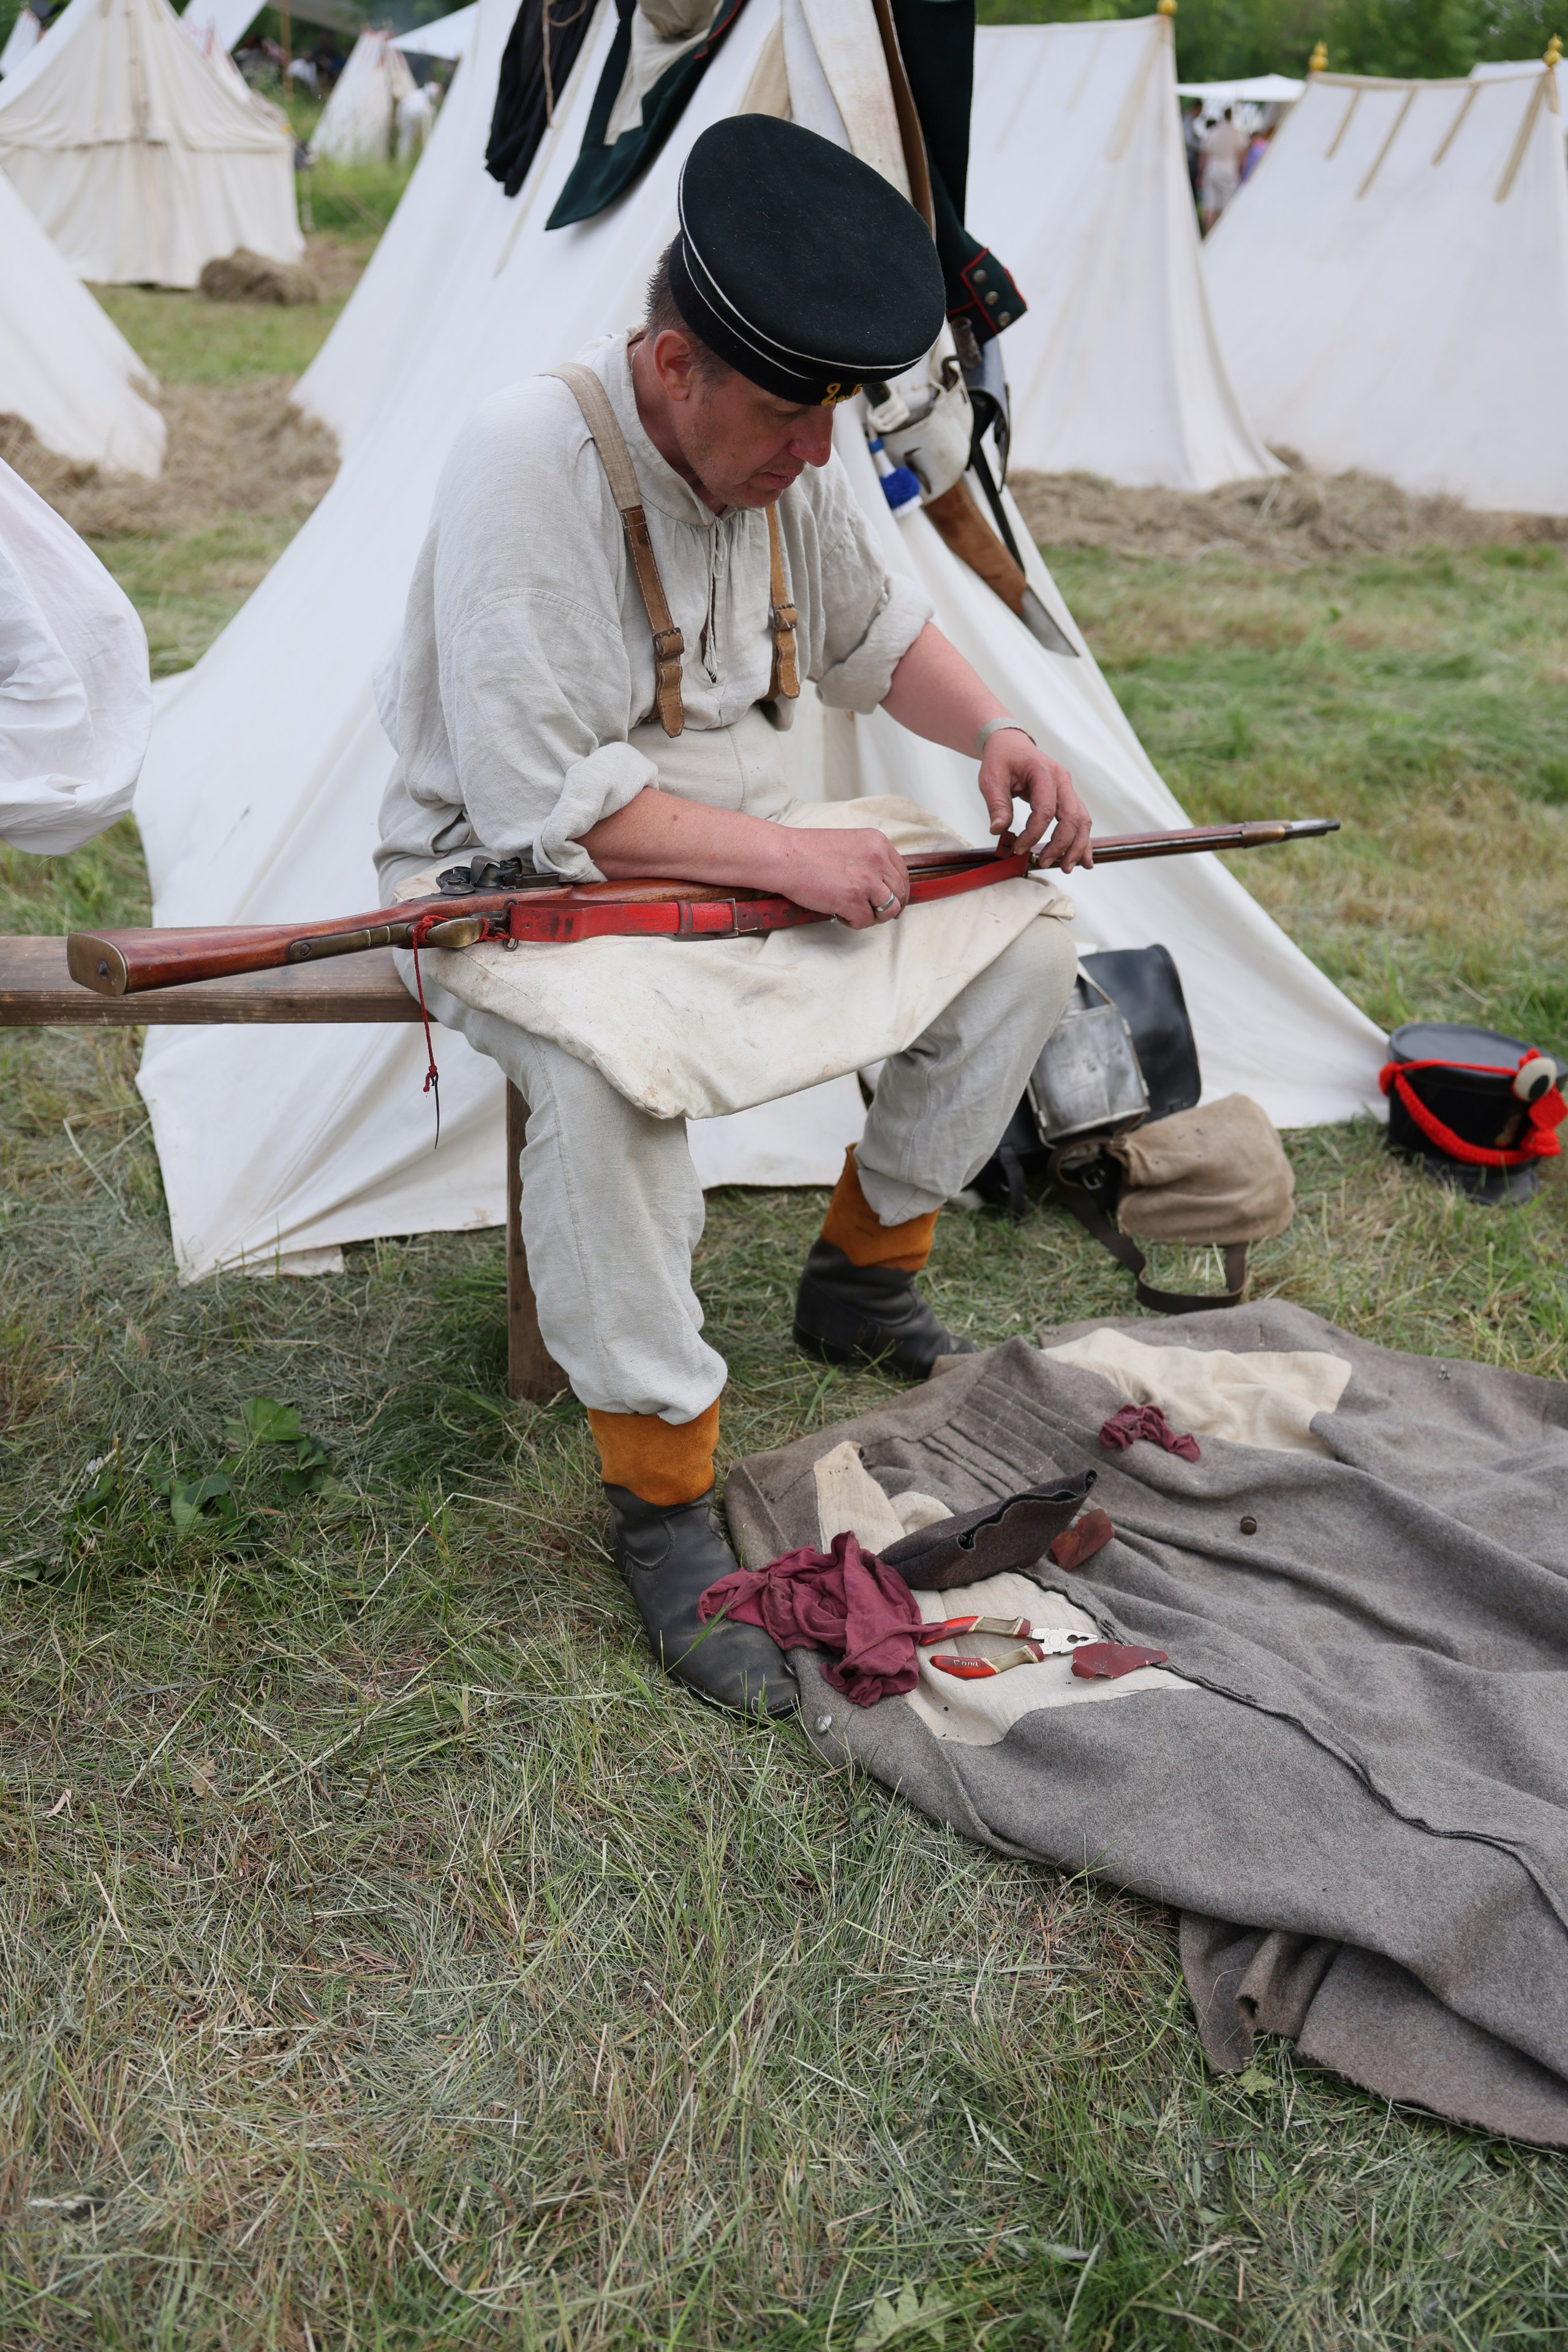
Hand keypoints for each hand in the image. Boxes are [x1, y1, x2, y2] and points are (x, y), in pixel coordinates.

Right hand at [776, 827, 909, 930]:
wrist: (786, 856)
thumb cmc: (809, 850)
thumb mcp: (850, 843)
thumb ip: (869, 859)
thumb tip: (882, 883)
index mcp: (878, 843)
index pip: (901, 872)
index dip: (899, 890)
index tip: (894, 900)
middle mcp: (877, 861)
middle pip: (899, 892)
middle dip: (890, 907)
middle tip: (877, 914)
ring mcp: (867, 881)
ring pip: (888, 910)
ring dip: (874, 916)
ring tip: (855, 913)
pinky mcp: (853, 900)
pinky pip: (866, 921)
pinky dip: (854, 923)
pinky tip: (841, 914)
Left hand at [978, 732, 1093, 870]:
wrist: (1011, 745)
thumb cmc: (1002, 759)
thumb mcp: (991, 778)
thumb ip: (996, 804)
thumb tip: (998, 830)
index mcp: (1044, 772)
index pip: (1046, 810)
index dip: (1033, 834)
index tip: (1018, 848)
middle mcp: (1062, 780)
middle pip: (1073, 817)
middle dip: (1061, 844)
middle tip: (1043, 862)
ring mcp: (1068, 789)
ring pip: (1082, 820)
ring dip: (1077, 846)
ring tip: (1066, 867)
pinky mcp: (1068, 798)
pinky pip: (1081, 820)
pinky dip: (1082, 841)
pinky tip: (1084, 859)